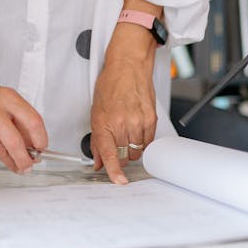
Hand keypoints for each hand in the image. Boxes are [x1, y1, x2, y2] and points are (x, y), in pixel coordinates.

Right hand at [0, 67, 47, 173]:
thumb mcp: (5, 99)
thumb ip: (19, 120)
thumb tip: (32, 144)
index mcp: (6, 96)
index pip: (32, 120)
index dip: (40, 138)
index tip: (42, 148)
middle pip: (14, 141)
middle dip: (24, 159)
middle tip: (29, 165)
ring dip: (10, 160)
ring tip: (16, 164)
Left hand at [89, 51, 157, 184]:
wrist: (128, 66)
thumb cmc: (111, 84)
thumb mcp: (96, 111)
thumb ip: (97, 139)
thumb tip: (98, 161)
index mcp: (104, 122)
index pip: (109, 153)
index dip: (114, 170)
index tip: (119, 181)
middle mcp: (121, 123)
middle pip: (123, 155)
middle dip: (119, 155)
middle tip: (116, 142)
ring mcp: (138, 121)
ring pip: (136, 150)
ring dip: (131, 148)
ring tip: (127, 131)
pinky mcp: (151, 119)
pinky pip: (148, 141)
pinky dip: (142, 140)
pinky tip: (136, 127)